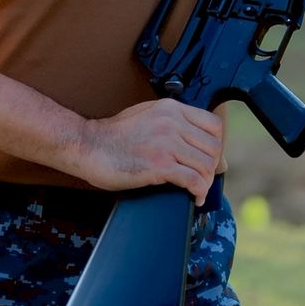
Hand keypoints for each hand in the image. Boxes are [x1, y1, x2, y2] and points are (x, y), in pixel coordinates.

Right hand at [72, 99, 225, 200]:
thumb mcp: (147, 115)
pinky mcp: (159, 165)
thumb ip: (172, 122)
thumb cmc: (114, 135)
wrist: (89, 146)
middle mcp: (172, 122)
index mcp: (170, 108)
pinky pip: (194, 180)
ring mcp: (166, 143)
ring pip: (206, 165)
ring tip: (197, 189)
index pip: (213, 125)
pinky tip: (193, 197)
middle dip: (211, 166)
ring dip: (205, 182)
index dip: (216, 145)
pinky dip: (198, 192)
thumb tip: (195, 140)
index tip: (209, 158)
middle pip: (213, 147)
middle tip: (203, 177)